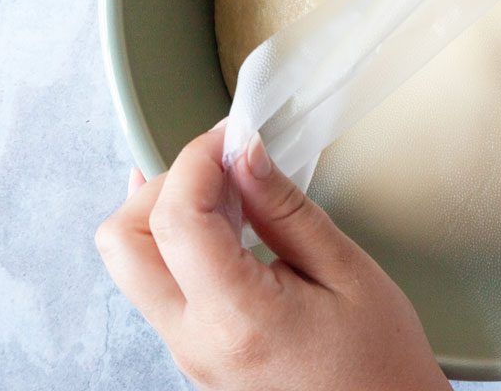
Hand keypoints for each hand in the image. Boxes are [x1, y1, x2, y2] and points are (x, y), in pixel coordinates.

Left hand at [95, 123, 449, 390]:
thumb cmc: (379, 364)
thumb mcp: (346, 271)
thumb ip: (285, 208)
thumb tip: (243, 154)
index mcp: (236, 320)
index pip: (176, 219)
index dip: (196, 160)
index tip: (229, 136)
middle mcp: (194, 341)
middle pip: (121, 242)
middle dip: (162, 185)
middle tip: (218, 163)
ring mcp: (185, 352)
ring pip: (130, 263)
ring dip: (165, 212)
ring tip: (228, 192)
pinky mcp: (192, 353)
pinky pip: (155, 286)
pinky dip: (175, 242)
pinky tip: (219, 223)